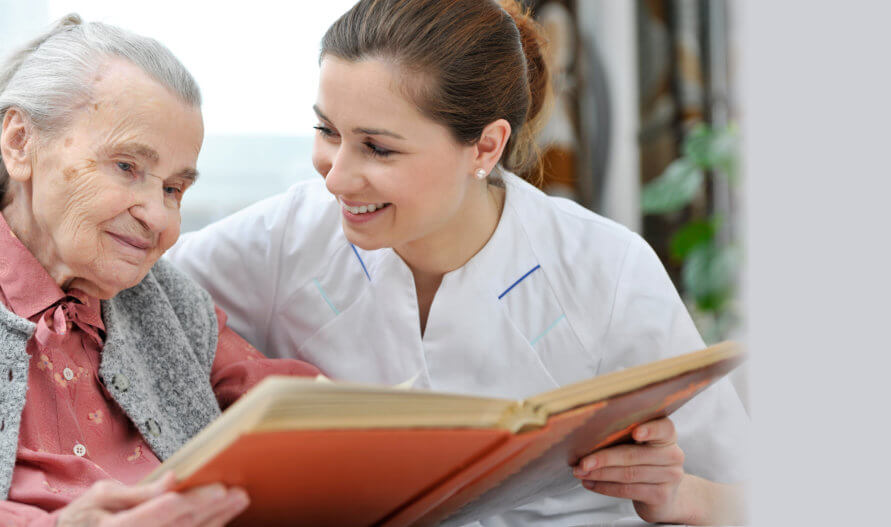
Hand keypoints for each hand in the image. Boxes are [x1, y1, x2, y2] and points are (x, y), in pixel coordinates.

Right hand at [56, 472, 249, 526]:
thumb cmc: (84, 517)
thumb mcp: (102, 497)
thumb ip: (139, 492)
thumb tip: (173, 479)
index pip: (159, 513)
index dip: (191, 501)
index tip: (219, 488)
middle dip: (213, 510)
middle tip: (239, 493)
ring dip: (216, 521)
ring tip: (238, 502)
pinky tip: (220, 520)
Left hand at [572, 417, 690, 523]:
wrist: (665, 496)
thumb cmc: (645, 464)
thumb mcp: (641, 447)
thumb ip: (624, 438)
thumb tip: (588, 438)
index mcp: (667, 436)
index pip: (663, 428)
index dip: (650, 430)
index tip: (635, 432)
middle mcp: (672, 455)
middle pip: (634, 455)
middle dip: (603, 458)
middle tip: (582, 462)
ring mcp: (669, 476)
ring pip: (628, 474)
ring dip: (600, 474)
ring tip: (581, 473)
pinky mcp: (661, 495)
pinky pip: (628, 490)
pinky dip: (605, 487)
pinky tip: (591, 484)